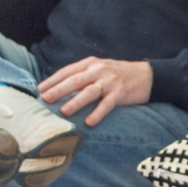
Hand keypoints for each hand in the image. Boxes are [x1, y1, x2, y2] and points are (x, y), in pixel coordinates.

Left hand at [37, 56, 152, 126]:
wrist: (148, 75)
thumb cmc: (119, 75)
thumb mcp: (100, 70)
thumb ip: (82, 76)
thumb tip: (57, 89)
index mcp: (91, 64)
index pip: (68, 71)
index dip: (53, 80)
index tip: (40, 90)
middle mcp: (99, 70)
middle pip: (75, 80)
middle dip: (59, 90)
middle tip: (45, 99)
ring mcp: (111, 81)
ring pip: (89, 91)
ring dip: (76, 102)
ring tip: (64, 111)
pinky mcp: (121, 92)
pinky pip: (107, 104)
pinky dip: (98, 113)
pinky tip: (89, 122)